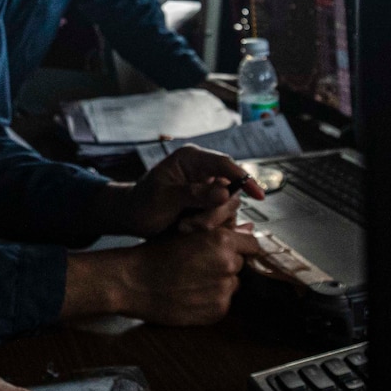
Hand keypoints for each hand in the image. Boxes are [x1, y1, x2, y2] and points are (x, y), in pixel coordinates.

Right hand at [62, 223, 263, 325]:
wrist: (133, 281)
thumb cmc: (155, 253)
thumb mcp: (186, 232)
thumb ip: (219, 230)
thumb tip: (248, 230)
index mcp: (222, 241)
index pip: (252, 244)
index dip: (240, 246)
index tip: (230, 250)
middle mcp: (228, 265)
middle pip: (240, 264)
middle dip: (226, 264)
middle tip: (200, 265)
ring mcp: (224, 291)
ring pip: (232, 284)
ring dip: (219, 282)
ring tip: (192, 281)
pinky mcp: (217, 311)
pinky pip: (222, 303)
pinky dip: (211, 300)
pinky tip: (190, 294)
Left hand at [117, 143, 266, 237]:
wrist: (132, 217)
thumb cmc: (142, 203)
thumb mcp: (164, 197)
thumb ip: (194, 194)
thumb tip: (225, 192)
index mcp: (191, 159)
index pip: (225, 164)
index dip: (244, 178)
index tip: (258, 195)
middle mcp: (203, 172)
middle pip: (230, 190)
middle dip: (215, 212)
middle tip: (190, 225)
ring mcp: (207, 189)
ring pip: (227, 207)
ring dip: (210, 222)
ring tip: (183, 228)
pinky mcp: (208, 206)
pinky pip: (222, 218)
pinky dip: (210, 228)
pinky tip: (189, 231)